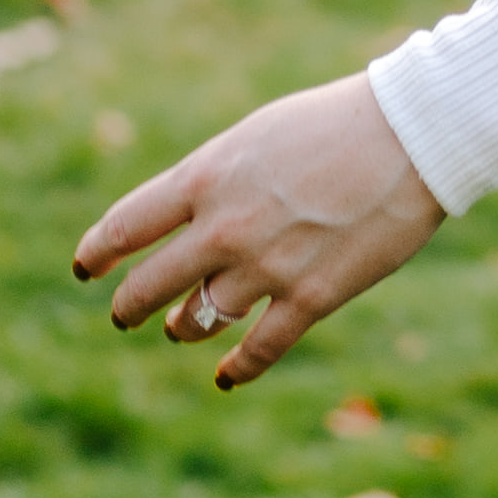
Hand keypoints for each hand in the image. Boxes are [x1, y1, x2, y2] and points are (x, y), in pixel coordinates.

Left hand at [72, 73, 442, 389]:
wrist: (412, 134)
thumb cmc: (336, 123)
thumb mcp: (257, 137)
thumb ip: (216, 180)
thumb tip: (186, 219)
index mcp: (207, 177)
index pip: (125, 226)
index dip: (96, 252)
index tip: (85, 268)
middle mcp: (224, 227)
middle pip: (149, 284)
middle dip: (130, 304)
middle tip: (125, 313)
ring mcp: (266, 267)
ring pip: (199, 319)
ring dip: (183, 328)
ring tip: (180, 329)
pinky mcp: (312, 298)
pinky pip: (258, 349)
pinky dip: (237, 367)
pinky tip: (226, 374)